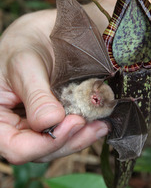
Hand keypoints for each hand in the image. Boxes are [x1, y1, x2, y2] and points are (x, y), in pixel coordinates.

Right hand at [0, 10, 107, 163]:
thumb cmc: (24, 46)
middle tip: (89, 124)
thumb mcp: (25, 66)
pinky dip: (82, 130)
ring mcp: (33, 124)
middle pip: (39, 150)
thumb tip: (50, 122)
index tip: (71, 124)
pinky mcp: (51, 119)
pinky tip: (97, 122)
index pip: (15, 146)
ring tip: (100, 125)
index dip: (43, 144)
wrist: (39, 37)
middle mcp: (13, 126)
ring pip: (55, 144)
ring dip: (79, 137)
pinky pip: (65, 132)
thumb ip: (35, 96)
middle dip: (67, 140)